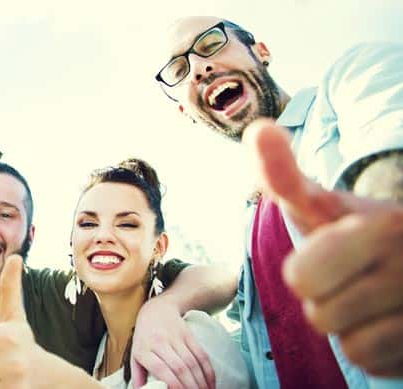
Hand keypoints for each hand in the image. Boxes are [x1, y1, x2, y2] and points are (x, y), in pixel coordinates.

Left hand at [130, 297, 214, 388]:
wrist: (157, 310)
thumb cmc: (144, 336)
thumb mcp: (135, 353)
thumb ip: (137, 374)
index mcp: (144, 349)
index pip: (160, 368)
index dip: (173, 384)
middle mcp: (160, 341)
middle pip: (180, 368)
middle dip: (190, 386)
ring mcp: (176, 337)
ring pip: (193, 363)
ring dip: (201, 382)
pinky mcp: (189, 335)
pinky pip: (202, 355)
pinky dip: (208, 372)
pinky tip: (210, 384)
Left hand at [246, 119, 402, 376]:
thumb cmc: (360, 235)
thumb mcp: (324, 206)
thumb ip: (285, 176)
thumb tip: (258, 128)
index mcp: (384, 226)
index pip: (301, 279)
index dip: (306, 272)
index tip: (334, 255)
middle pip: (321, 316)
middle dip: (326, 301)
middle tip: (351, 281)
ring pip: (348, 344)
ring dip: (350, 326)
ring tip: (371, 301)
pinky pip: (372, 362)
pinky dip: (374, 349)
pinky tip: (386, 322)